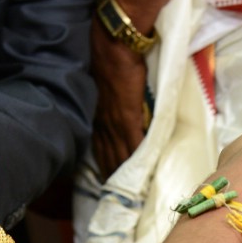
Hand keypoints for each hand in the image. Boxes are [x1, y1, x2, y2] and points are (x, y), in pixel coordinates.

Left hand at [89, 19, 148, 177]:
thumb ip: (110, 104)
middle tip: (118, 195)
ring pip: (119, 156)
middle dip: (113, 177)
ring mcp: (115, 123)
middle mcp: (104, 124)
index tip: (106, 180)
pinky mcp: (129, 119)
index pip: (99, 148)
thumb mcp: (105, 88)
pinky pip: (134, 146)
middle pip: (108, 157)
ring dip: (125, 175)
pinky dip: (138, 161)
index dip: (103, 165)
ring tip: (131, 192)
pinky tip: (143, 174)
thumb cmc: (111, 61)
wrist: (115, 47)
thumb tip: (119, 114)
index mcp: (98, 117)